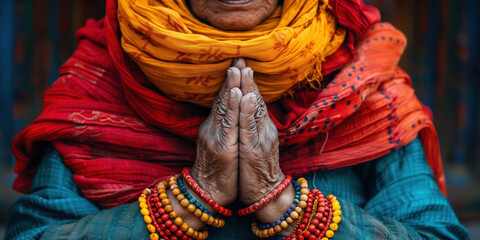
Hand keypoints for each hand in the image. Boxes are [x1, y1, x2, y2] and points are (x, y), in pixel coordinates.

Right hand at [190, 66, 242, 205]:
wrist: (208, 194)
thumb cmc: (218, 171)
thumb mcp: (221, 144)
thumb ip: (224, 127)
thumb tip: (230, 112)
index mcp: (215, 127)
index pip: (223, 100)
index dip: (230, 82)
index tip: (238, 64)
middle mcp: (213, 128)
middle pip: (222, 99)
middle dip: (231, 78)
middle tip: (238, 57)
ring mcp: (216, 137)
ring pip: (224, 108)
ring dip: (231, 87)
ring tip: (237, 68)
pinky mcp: (223, 148)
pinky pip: (229, 125)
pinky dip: (232, 108)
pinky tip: (236, 95)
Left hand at [236, 63, 284, 204]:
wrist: (265, 194)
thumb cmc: (256, 169)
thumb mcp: (254, 144)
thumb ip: (252, 126)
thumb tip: (246, 110)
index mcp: (261, 127)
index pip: (254, 100)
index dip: (247, 82)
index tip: (240, 63)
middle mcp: (262, 129)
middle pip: (254, 99)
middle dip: (247, 78)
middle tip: (240, 57)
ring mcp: (259, 139)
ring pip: (253, 110)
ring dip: (248, 88)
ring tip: (243, 69)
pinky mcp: (253, 150)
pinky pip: (249, 128)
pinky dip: (247, 111)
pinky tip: (245, 97)